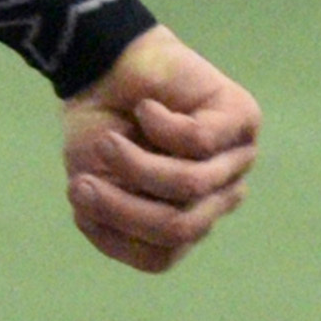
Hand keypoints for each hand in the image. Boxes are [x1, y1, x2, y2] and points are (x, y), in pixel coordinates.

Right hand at [62, 26, 260, 272]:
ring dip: (135, 164)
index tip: (79, 192)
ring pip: (189, 185)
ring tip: (108, 141)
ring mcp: (234, 160)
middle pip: (179, 228)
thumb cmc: (100, 129)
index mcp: (183, 222)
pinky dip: (159, 125)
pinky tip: (147, 108)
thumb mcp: (92, 187)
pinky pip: (200, 141)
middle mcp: (215, 198)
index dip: (116, 231)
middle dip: (124, 206)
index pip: (160, 255)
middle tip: (83, 180)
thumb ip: (115, 224)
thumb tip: (148, 233)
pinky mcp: (241, 118)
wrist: (102, 65)